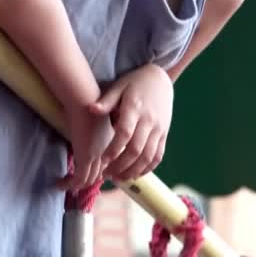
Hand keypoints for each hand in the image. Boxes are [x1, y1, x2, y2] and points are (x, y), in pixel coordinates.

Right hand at [56, 105, 113, 191]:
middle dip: (86, 182)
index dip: (96, 172)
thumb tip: (83, 133)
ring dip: (76, 186)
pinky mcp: (86, 157)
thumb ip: (91, 130)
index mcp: (110, 142)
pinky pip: (79, 178)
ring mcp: (96, 155)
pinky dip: (69, 185)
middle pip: (98, 174)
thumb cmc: (87, 103)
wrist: (86, 100)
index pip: (105, 165)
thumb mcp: (93, 120)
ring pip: (89, 179)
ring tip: (64, 186)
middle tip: (73, 185)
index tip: (85, 176)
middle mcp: (106, 151)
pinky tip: (59, 184)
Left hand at [89, 64, 173, 180]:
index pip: (125, 133)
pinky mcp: (164, 134)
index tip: (102, 161)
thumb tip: (91, 109)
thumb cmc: (134, 83)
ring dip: (133, 171)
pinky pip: (158, 156)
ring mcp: (159, 129)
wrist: (160, 79)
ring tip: (118, 178)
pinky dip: (148, 168)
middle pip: (136, 149)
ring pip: (148, 156)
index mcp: (135, 108)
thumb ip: (106, 101)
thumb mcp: (119, 87)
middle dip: (120, 166)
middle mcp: (149, 121)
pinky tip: (134, 174)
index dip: (114, 149)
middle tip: (106, 174)